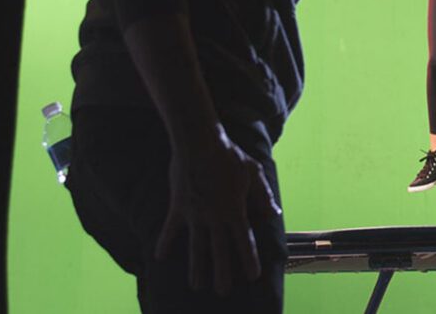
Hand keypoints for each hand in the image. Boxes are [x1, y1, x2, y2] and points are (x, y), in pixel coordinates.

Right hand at [154, 125, 280, 295]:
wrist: (199, 142)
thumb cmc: (229, 155)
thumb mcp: (253, 173)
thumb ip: (263, 196)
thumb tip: (275, 214)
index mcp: (235, 210)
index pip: (244, 241)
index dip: (249, 259)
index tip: (252, 276)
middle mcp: (216, 217)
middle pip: (220, 251)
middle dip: (222, 273)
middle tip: (222, 293)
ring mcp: (195, 214)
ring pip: (196, 247)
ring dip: (197, 268)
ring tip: (197, 285)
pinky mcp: (178, 208)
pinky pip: (170, 230)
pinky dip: (165, 243)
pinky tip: (160, 258)